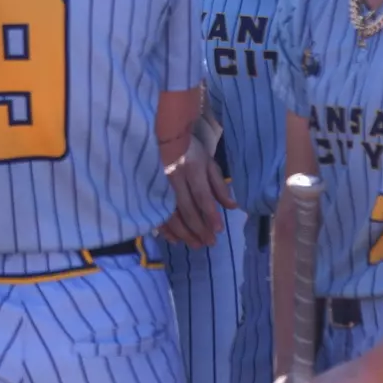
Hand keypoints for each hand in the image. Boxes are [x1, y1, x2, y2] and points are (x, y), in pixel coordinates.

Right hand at [160, 126, 235, 248]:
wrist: (161, 137)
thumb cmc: (189, 150)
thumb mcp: (208, 163)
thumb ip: (219, 185)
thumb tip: (232, 206)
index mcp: (191, 168)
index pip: (202, 195)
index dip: (210, 214)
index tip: (219, 230)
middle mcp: (174, 178)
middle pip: (187, 208)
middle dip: (199, 228)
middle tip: (210, 243)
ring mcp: (159, 186)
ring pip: (171, 215)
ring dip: (184, 233)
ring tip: (197, 245)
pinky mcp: (150, 192)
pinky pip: (157, 214)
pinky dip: (166, 229)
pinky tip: (175, 240)